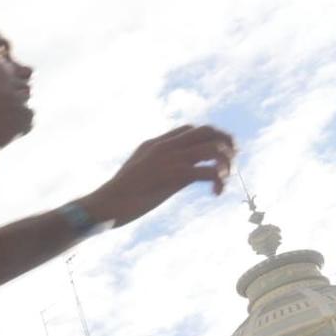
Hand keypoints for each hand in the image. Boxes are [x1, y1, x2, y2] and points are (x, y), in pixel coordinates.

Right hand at [86, 124, 235, 226]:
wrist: (103, 205)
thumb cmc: (118, 197)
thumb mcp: (141, 176)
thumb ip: (164, 169)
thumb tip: (187, 175)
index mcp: (155, 144)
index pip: (191, 130)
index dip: (209, 138)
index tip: (217, 154)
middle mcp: (165, 146)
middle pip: (208, 131)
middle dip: (226, 143)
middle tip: (231, 162)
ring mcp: (170, 159)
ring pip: (214, 148)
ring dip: (226, 163)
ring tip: (225, 179)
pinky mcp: (174, 175)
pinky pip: (209, 171)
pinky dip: (219, 180)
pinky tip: (217, 192)